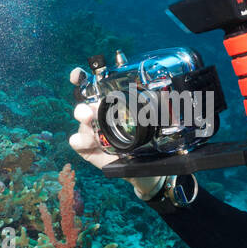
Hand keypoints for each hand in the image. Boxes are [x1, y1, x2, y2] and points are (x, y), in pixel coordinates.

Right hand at [67, 68, 164, 199]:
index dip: (82, 78)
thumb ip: (157, 116)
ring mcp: (93, 133)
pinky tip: (89, 142)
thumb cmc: (148, 146)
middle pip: (85, 105)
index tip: (76, 74)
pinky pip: (78, 142)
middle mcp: (100, 117)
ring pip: (81, 123)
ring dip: (83, 122)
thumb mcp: (154, 129)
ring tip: (90, 125)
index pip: (95, 89)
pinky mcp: (88, 150)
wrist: (147, 173)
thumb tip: (169, 98)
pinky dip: (81, 140)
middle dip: (84, 106)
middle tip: (90, 112)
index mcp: (114, 107)